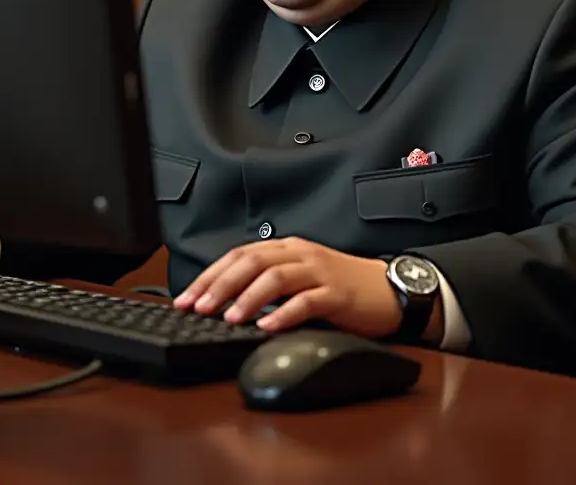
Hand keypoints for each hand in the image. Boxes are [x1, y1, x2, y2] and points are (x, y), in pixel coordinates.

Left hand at [173, 237, 402, 337]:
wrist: (389, 289)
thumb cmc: (342, 287)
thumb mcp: (301, 277)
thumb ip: (269, 283)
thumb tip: (225, 303)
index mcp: (287, 248)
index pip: (240, 255)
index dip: (210, 275)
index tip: (186, 298)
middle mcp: (300, 254)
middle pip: (253, 262)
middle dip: (221, 284)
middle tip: (198, 307)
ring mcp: (320, 272)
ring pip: (277, 277)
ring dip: (249, 298)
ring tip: (229, 317)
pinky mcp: (338, 294)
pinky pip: (307, 300)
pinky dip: (284, 313)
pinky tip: (268, 326)